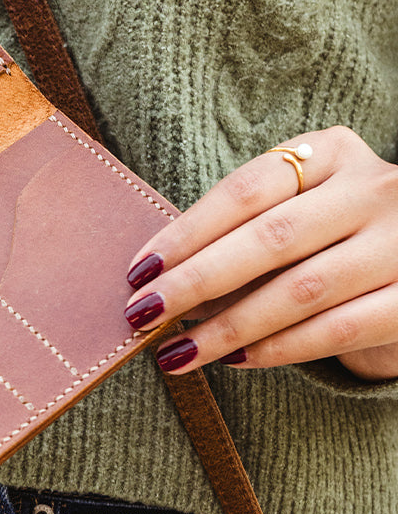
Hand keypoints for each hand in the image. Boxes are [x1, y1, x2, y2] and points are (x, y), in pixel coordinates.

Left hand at [122, 126, 397, 382]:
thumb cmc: (332, 234)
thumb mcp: (299, 206)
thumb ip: (243, 230)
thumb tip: (161, 278)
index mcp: (333, 152)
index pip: (247, 189)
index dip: (187, 231)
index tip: (139, 270)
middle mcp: (375, 189)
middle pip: (271, 238)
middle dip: (197, 281)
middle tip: (143, 314)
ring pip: (302, 289)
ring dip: (230, 327)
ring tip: (178, 351)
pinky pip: (339, 330)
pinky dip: (281, 349)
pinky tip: (236, 361)